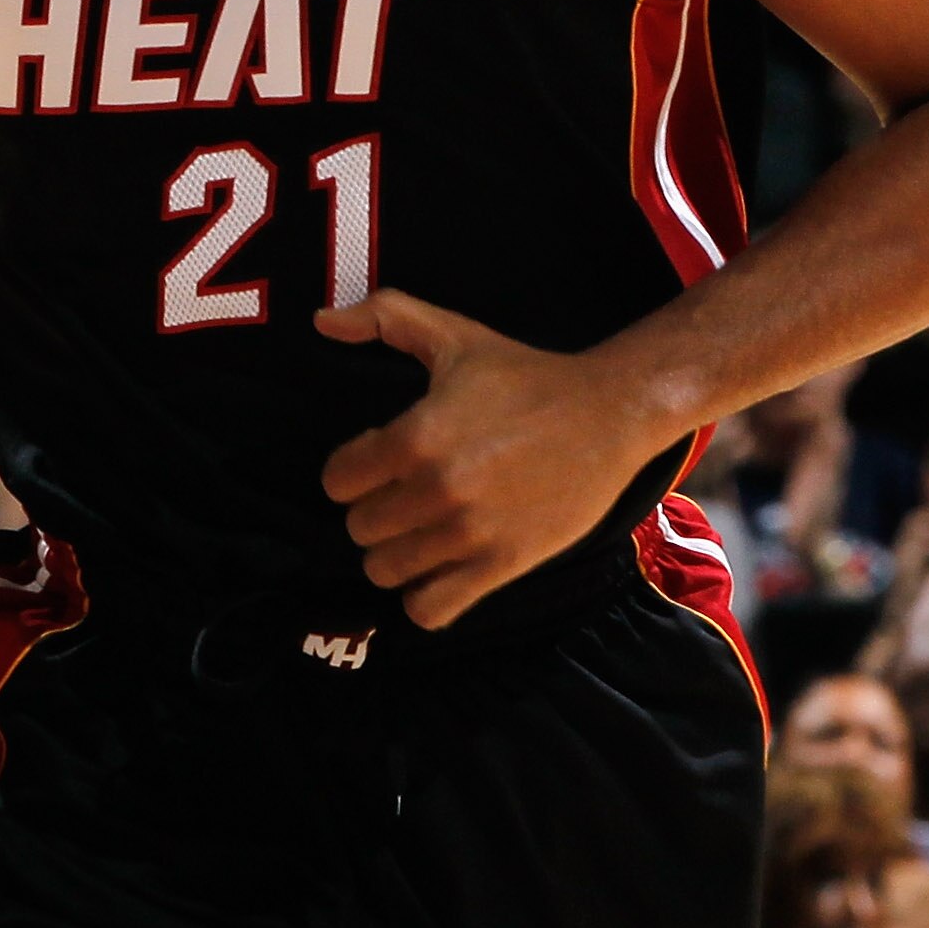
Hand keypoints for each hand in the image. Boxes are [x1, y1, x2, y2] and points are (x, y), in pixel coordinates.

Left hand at [316, 290, 650, 628]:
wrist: (607, 414)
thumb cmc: (524, 375)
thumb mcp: (452, 334)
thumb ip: (382, 317)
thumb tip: (320, 321)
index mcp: (415, 436)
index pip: (337, 481)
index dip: (352, 469)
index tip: (380, 459)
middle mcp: (436, 490)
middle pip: (359, 529)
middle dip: (375, 510)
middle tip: (405, 493)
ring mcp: (469, 535)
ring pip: (386, 571)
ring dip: (395, 554)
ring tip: (420, 531)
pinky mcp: (501, 566)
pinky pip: (430, 610)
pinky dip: (424, 597)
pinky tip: (439, 569)